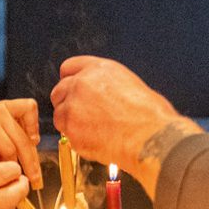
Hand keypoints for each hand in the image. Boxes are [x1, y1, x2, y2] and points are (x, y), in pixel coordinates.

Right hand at [0, 98, 41, 185]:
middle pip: (22, 139)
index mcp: (6, 106)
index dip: (34, 125)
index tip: (34, 141)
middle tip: (35, 178)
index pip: (28, 107)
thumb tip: (34, 147)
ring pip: (10, 151)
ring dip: (12, 166)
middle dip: (31, 162)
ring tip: (11, 172)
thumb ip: (14, 130)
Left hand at [49, 56, 182, 171]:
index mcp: (99, 69)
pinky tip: (95, 141)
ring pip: (59, 114)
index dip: (70, 80)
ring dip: (70, 122)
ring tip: (93, 131)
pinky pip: (66, 134)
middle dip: (66, 103)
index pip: (69, 68)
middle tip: (82, 115)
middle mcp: (82, 83)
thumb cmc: (149, 115)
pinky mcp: (70, 128)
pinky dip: (76, 139)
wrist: (149, 137)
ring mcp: (73, 106)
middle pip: (58, 91)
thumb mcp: (130, 85)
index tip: (71, 89)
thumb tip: (104, 95)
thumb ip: (108, 86)